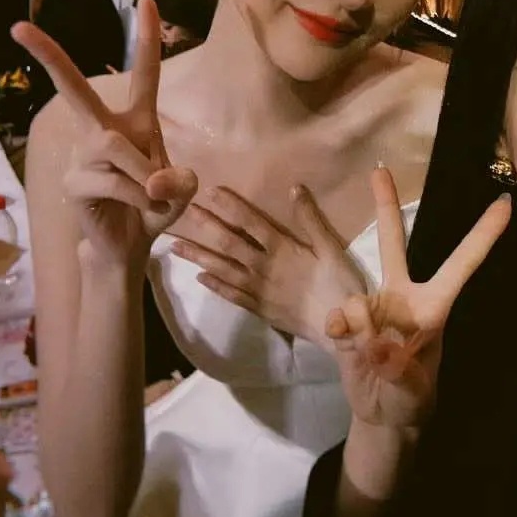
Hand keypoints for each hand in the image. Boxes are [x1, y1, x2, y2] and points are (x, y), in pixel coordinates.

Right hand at [12, 0, 196, 273]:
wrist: (129, 246)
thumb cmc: (155, 207)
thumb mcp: (181, 192)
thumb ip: (180, 181)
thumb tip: (154, 180)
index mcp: (136, 120)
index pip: (144, 74)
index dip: (147, 38)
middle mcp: (104, 130)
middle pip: (75, 89)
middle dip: (49, 57)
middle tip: (19, 27)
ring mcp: (82, 154)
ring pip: (115, 147)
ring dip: (146, 174)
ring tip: (157, 197)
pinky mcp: (73, 182)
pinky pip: (113, 182)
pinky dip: (140, 198)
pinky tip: (145, 209)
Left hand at [168, 184, 367, 345]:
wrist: (340, 328)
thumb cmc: (340, 284)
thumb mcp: (330, 248)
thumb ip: (311, 219)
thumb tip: (294, 188)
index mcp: (282, 249)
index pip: (251, 223)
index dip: (231, 206)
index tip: (211, 191)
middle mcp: (263, 268)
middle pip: (230, 243)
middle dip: (207, 226)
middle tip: (185, 213)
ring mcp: (258, 290)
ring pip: (223, 270)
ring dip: (199, 256)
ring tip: (176, 246)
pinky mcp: (259, 309)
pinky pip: (231, 295)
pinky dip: (214, 286)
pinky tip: (199, 277)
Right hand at [327, 168, 510, 428]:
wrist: (381, 415)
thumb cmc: (411, 399)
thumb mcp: (413, 391)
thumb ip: (395, 366)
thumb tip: (372, 339)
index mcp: (434, 307)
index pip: (462, 265)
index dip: (484, 235)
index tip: (506, 203)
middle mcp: (403, 296)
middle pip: (393, 243)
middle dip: (385, 205)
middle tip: (379, 168)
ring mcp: (373, 305)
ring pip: (357, 295)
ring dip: (358, 325)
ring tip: (369, 356)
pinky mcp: (348, 320)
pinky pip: (339, 316)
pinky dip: (342, 334)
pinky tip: (349, 349)